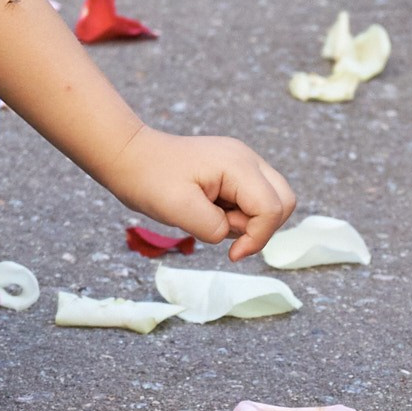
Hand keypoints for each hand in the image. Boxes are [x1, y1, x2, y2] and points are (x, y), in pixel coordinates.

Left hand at [97, 125, 296, 260]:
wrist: (127, 157)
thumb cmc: (147, 179)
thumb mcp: (178, 209)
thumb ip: (213, 227)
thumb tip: (229, 233)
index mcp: (237, 164)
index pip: (272, 208)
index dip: (258, 237)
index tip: (231, 254)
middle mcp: (246, 159)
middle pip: (284, 201)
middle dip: (260, 226)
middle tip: (222, 228)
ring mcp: (241, 162)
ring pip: (270, 202)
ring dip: (247, 220)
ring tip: (209, 216)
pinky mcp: (232, 171)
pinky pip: (251, 199)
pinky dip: (237, 213)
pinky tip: (208, 209)